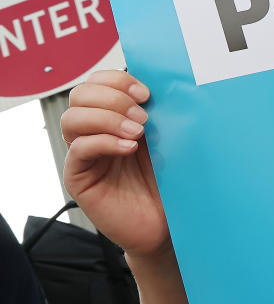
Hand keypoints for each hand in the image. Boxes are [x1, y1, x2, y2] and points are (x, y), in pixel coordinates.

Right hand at [61, 70, 167, 258]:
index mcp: (115, 115)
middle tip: (143, 118)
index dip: (118, 80)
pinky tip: (128, 149)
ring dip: (107, 118)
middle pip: (81, 94)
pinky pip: (78, 149)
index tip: (147, 93)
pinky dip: (104, 142)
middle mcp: (95, 131)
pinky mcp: (79, 177)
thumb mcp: (169, 139)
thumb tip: (160, 84)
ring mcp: (85, 153)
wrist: (168, 223)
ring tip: (137, 134)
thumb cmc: (171, 180)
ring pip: (72, 118)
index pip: (99, 82)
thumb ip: (159, 112)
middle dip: (113, 98)